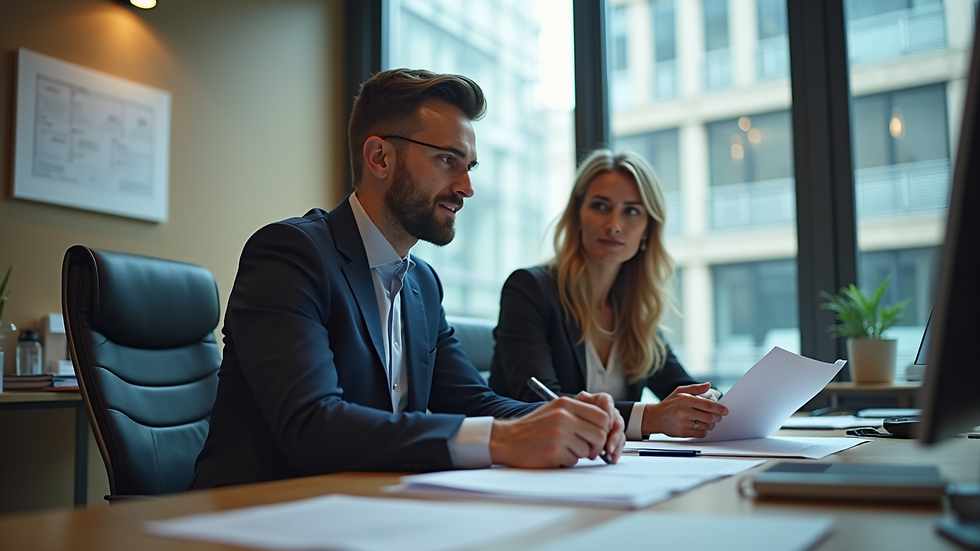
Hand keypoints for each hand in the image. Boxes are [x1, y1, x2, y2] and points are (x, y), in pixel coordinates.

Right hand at [489, 394, 624, 467]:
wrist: (506, 439)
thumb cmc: (532, 428)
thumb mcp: (554, 410)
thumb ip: (578, 414)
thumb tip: (605, 426)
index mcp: (565, 404)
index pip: (601, 415)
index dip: (604, 429)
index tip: (598, 436)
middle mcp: (563, 417)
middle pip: (600, 434)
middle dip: (597, 446)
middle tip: (589, 450)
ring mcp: (559, 435)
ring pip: (588, 450)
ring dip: (579, 454)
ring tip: (563, 450)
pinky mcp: (554, 452)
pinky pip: (574, 461)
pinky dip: (566, 462)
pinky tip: (553, 456)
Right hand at [642, 382, 727, 436]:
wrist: (656, 417)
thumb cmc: (670, 403)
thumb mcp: (680, 391)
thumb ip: (695, 388)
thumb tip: (709, 385)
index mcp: (684, 399)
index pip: (707, 405)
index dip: (719, 408)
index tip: (725, 410)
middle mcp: (683, 411)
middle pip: (709, 417)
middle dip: (717, 417)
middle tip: (718, 416)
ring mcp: (682, 423)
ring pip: (706, 426)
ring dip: (711, 424)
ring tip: (710, 421)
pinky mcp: (682, 432)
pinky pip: (700, 434)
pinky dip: (704, 430)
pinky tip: (702, 426)